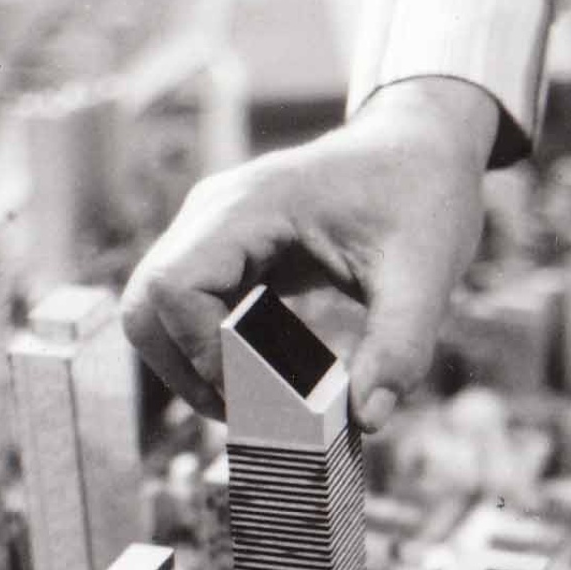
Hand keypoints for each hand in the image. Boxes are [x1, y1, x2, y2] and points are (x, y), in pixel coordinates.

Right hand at [121, 77, 497, 429]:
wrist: (422, 150)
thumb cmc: (422, 197)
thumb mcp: (424, 274)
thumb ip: (399, 347)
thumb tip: (367, 420)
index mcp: (250, 204)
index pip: (174, 286)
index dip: (202, 351)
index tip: (258, 392)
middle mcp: (215, 213)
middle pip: (146, 304)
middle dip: (184, 370)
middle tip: (245, 413)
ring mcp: (213, 231)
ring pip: (157, 313)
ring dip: (192, 366)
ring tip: (254, 404)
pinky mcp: (227, 253)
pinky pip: (191, 311)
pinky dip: (214, 351)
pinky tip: (267, 378)